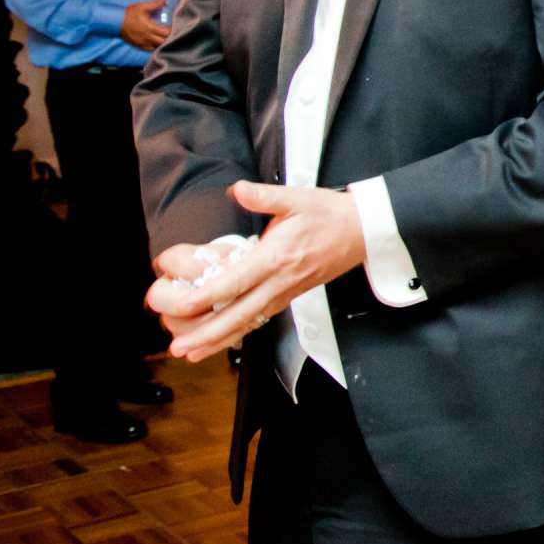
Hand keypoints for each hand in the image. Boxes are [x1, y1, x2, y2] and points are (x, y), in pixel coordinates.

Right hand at [120, 0, 171, 50]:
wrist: (115, 22)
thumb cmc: (129, 14)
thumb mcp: (142, 7)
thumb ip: (155, 4)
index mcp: (150, 28)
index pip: (166, 33)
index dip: (171, 30)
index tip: (171, 26)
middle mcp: (147, 37)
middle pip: (164, 41)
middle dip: (168, 37)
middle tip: (168, 31)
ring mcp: (143, 43)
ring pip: (157, 47)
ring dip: (162, 42)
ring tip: (162, 36)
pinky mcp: (138, 45)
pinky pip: (150, 49)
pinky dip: (155, 46)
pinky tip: (155, 41)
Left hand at [145, 184, 369, 360]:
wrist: (363, 230)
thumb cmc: (330, 215)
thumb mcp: (297, 199)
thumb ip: (264, 196)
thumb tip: (237, 190)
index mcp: (277, 257)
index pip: (237, 282)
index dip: (208, 295)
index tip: (184, 305)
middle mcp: (280, 281)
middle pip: (239, 314)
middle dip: (207, 333)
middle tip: (179, 348)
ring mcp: (286, 292)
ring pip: (248, 323)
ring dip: (219, 340)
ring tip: (192, 353)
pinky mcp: (290, 295)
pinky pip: (260, 319)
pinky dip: (238, 333)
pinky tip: (222, 340)